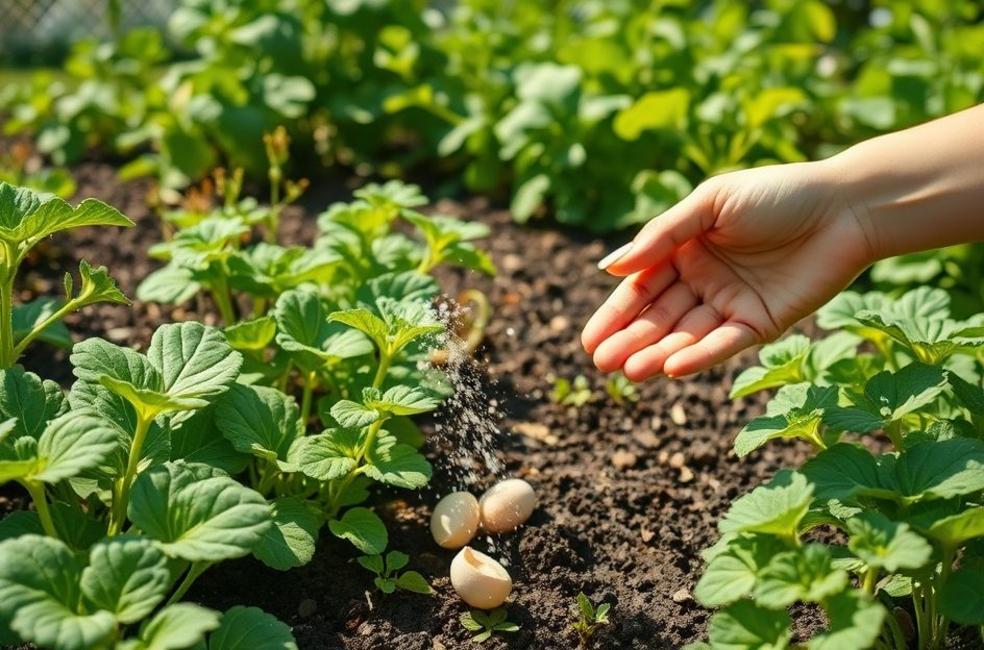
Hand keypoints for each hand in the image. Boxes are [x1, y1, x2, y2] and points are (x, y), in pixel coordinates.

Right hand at [581, 160, 876, 380]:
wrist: (846, 206)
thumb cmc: (777, 194)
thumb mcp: (710, 203)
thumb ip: (662, 235)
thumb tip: (610, 266)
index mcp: (685, 250)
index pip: (641, 287)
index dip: (616, 314)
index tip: (590, 340)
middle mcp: (704, 280)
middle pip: (659, 317)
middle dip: (630, 340)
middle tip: (602, 363)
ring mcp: (731, 304)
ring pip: (687, 334)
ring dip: (658, 353)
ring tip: (629, 371)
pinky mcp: (762, 323)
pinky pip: (725, 343)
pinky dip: (700, 356)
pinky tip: (673, 367)